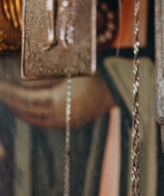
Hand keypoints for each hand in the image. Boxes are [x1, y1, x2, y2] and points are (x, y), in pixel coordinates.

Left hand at [0, 56, 115, 127]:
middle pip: (29, 112)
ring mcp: (66, 122)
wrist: (119, 86)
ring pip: (36, 120)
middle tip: (3, 94)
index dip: (12, 94)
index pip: (27, 99)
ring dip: (22, 111)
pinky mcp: (72, 123)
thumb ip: (47, 78)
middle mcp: (60, 115)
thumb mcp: (69, 71)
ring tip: (12, 102)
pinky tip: (30, 108)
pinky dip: (34, 115)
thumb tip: (24, 80)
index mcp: (58, 101)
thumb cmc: (96, 73)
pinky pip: (46, 122)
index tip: (2, 87)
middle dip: (13, 104)